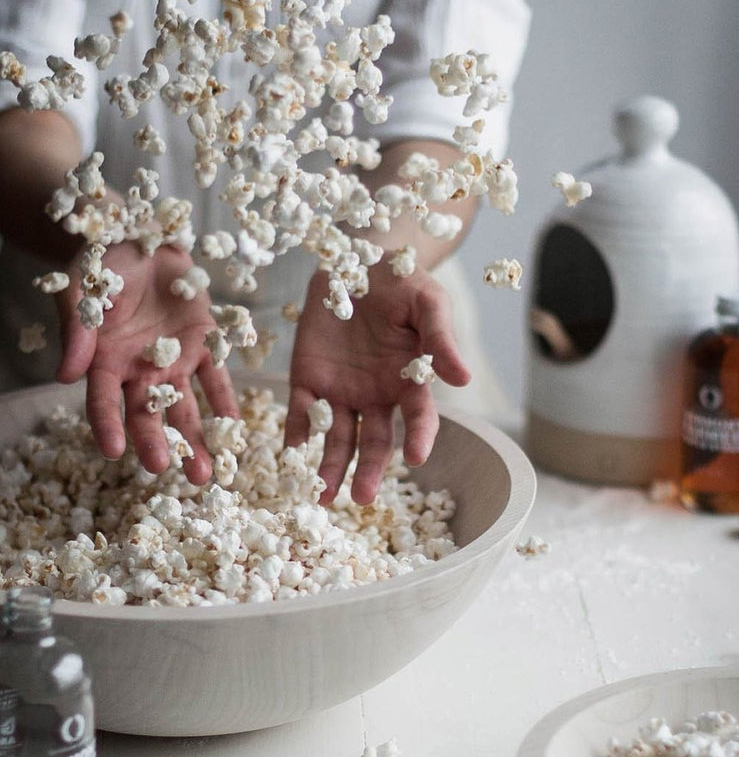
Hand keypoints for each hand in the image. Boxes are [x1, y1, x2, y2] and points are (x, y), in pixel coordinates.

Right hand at [55, 241, 238, 481]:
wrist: (142, 237)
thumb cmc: (104, 263)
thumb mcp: (84, 287)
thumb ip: (77, 329)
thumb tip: (64, 377)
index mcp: (106, 362)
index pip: (102, 402)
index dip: (107, 425)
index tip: (113, 452)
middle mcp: (140, 371)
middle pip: (147, 415)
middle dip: (154, 442)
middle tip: (163, 469)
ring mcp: (174, 361)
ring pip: (185, 408)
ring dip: (195, 439)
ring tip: (205, 474)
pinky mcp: (204, 345)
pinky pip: (217, 379)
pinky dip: (226, 404)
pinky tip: (235, 430)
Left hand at [286, 260, 469, 504]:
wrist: (354, 258)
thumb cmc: (400, 281)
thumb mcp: (426, 302)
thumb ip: (440, 339)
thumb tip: (464, 380)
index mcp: (410, 381)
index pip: (418, 417)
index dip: (419, 437)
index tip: (416, 458)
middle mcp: (376, 395)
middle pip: (374, 441)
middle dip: (369, 470)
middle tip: (363, 498)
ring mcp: (341, 391)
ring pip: (337, 437)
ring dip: (331, 467)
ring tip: (323, 496)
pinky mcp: (308, 379)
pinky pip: (301, 412)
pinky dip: (296, 432)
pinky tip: (293, 452)